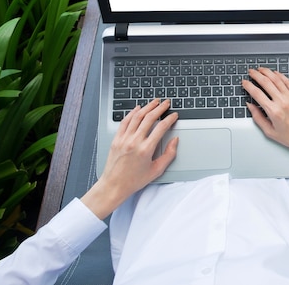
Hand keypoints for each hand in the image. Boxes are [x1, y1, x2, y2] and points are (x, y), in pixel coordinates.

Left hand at [81, 99, 177, 218]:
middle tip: (166, 103)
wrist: (113, 185)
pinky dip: (132, 113)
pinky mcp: (116, 139)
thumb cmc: (134, 180)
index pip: (161, 128)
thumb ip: (169, 155)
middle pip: (149, 118)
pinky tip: (138, 109)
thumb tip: (175, 141)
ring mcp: (124, 139)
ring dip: (147, 107)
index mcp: (146, 149)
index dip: (170, 119)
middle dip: (160, 108)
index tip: (174, 115)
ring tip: (154, 102)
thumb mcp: (156, 170)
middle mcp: (135, 142)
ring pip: (137, 116)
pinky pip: (125, 121)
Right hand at [242, 68, 288, 172]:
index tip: (244, 82)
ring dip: (267, 72)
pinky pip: (288, 81)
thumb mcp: (270, 131)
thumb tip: (250, 106)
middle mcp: (282, 102)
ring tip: (261, 69)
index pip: (257, 93)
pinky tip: (275, 73)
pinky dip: (280, 75)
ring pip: (277, 79)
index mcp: (273, 111)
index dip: (248, 85)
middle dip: (256, 75)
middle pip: (266, 82)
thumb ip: (258, 117)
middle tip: (251, 71)